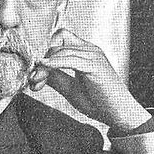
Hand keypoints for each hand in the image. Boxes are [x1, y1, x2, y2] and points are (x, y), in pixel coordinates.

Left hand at [29, 28, 151, 133]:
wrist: (119, 114)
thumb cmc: (99, 102)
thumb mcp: (71, 88)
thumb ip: (56, 78)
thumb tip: (38, 72)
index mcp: (85, 52)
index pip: (60, 39)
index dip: (45, 54)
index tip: (35, 75)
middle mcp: (90, 50)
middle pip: (57, 41)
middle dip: (42, 60)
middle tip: (34, 79)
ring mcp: (93, 55)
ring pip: (60, 50)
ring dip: (44, 66)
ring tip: (37, 82)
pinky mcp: (95, 65)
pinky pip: (70, 59)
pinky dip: (54, 63)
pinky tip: (45, 67)